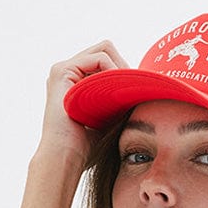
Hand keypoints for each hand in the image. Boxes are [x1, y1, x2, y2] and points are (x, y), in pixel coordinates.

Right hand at [37, 40, 127, 166]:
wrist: (67, 158)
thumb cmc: (87, 148)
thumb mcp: (109, 118)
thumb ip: (120, 100)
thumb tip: (146, 87)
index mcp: (76, 82)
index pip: (108, 61)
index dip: (125, 73)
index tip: (137, 92)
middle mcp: (68, 73)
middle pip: (107, 50)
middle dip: (125, 67)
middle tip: (135, 89)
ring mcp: (63, 69)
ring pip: (105, 49)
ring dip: (121, 68)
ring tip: (126, 92)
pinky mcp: (62, 70)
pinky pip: (99, 58)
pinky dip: (114, 71)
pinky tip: (117, 92)